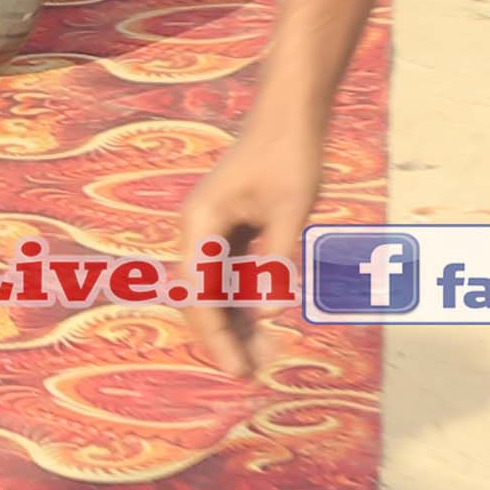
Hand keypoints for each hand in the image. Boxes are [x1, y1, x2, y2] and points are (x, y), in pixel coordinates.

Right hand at [174, 110, 321, 393]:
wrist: (291, 114)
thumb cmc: (290, 154)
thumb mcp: (291, 211)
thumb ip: (276, 262)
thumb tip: (265, 313)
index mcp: (201, 222)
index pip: (198, 294)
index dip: (216, 337)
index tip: (237, 370)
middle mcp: (198, 229)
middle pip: (200, 298)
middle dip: (223, 338)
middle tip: (251, 375)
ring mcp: (213, 230)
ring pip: (216, 290)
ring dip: (236, 323)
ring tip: (264, 358)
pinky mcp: (231, 230)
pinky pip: (232, 276)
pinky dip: (247, 302)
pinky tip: (267, 326)